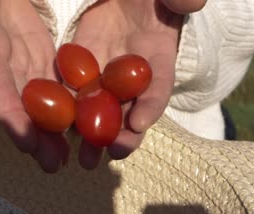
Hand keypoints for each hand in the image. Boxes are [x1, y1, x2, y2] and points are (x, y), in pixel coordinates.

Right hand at [0, 0, 68, 172]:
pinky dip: (70, 107)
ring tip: (68, 158)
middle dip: (38, 138)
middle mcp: (6, 69)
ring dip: (55, 132)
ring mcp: (27, 68)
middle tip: (52, 165)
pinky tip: (82, 127)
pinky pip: (58, 86)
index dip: (10, 115)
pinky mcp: (45, 62)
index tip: (25, 142)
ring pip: (42, 104)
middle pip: (22, 107)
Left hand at [73, 0, 204, 168]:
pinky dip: (69, 109)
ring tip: (85, 157)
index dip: (151, 107)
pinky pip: (74, 88)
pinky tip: (60, 128)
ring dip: (93, 134)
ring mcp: (106, 70)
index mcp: (159, 56)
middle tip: (111, 152)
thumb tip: (193, 4)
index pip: (158, 86)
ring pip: (101, 108)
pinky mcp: (81, 63)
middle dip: (122, 134)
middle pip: (129, 109)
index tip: (139, 124)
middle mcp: (133, 72)